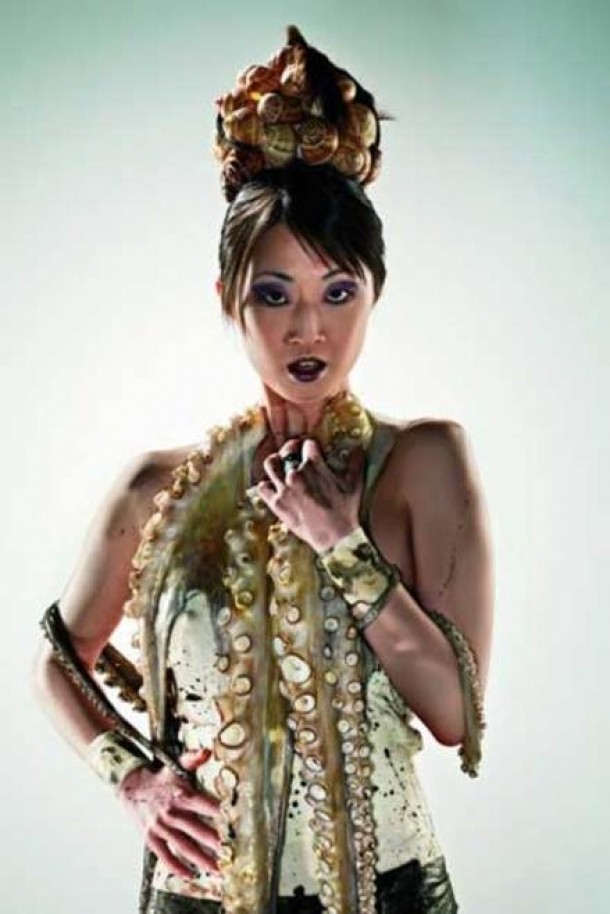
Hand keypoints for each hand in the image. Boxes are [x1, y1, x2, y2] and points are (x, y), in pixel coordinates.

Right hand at [117, 747, 220, 879]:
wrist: (130, 787)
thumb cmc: (159, 778)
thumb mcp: (176, 765)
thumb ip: (193, 759)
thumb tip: (207, 751)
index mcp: (182, 795)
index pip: (207, 806)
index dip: (222, 816)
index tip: (237, 825)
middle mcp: (172, 813)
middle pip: (199, 831)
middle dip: (217, 844)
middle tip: (233, 854)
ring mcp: (161, 828)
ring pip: (185, 847)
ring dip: (202, 860)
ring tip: (218, 869)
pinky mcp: (151, 838)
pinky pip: (166, 856)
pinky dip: (177, 867)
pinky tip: (190, 874)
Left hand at [256, 398, 365, 552]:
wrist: (334, 537)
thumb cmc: (345, 510)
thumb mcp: (354, 485)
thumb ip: (355, 463)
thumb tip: (358, 448)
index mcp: (314, 465)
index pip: (308, 445)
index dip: (312, 446)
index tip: (313, 450)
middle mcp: (295, 474)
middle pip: (287, 451)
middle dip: (292, 447)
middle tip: (295, 450)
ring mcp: (284, 489)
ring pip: (270, 464)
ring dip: (275, 461)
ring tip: (280, 464)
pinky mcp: (277, 503)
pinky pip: (263, 488)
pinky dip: (266, 485)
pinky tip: (274, 486)